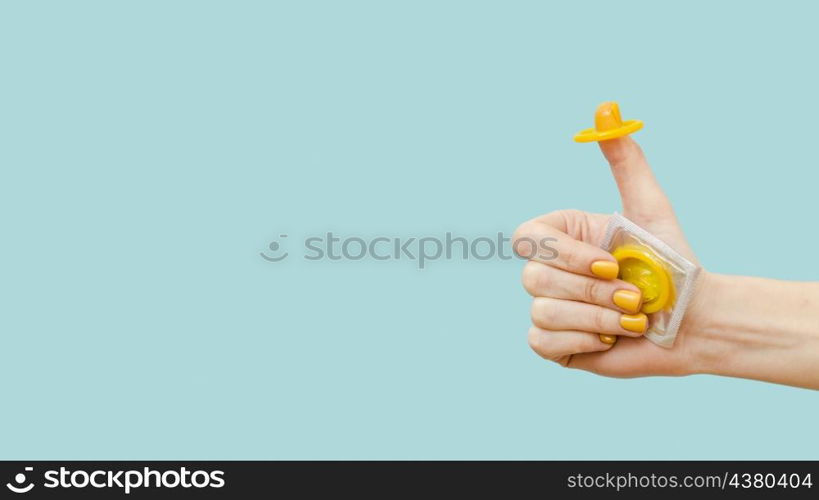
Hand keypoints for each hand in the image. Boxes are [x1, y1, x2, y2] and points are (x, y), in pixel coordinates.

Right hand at [513, 136, 708, 376]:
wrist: (693, 322)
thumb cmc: (672, 265)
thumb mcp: (649, 208)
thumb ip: (625, 160)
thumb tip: (605, 107)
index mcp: (562, 238)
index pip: (527, 236)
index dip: (565, 254)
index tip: (609, 263)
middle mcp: (549, 271)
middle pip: (533, 277)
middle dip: (592, 293)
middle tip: (632, 297)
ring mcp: (549, 308)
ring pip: (542, 312)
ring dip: (597, 320)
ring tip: (630, 319)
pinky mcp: (553, 344)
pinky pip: (542, 343)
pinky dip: (584, 343)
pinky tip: (612, 340)